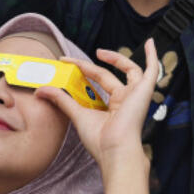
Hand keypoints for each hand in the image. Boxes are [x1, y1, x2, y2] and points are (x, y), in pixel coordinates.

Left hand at [35, 39, 159, 167]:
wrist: (114, 150)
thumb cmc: (100, 140)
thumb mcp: (78, 115)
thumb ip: (62, 100)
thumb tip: (41, 89)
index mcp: (112, 107)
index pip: (97, 84)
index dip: (82, 72)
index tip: (66, 63)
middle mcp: (125, 100)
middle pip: (107, 76)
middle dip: (90, 67)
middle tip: (74, 61)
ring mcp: (136, 95)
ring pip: (129, 70)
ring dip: (117, 59)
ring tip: (99, 52)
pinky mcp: (144, 91)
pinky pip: (152, 71)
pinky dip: (152, 56)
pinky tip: (150, 43)